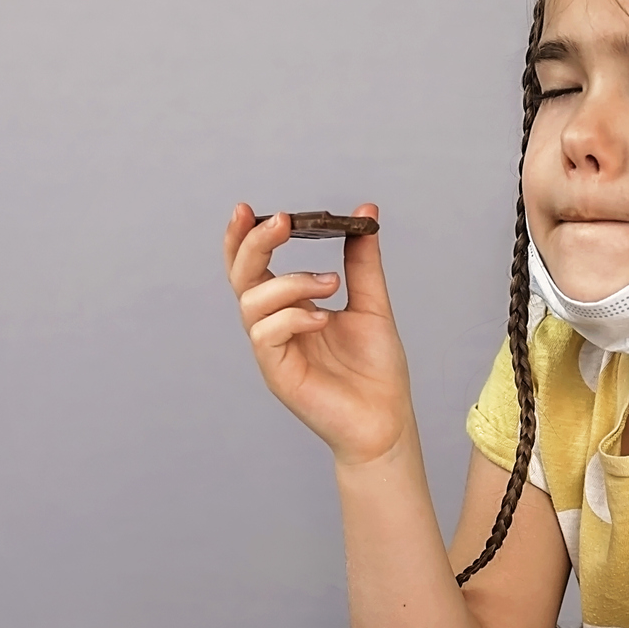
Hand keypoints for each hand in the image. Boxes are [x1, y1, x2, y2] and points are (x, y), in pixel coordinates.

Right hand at [223, 202, 413, 465]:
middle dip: (253, 244)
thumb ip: (362, 261)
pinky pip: (266, 335)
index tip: (249, 208)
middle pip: (241, 278)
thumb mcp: (372, 303)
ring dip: (289, 283)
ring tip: (330, 284)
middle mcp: (274, 326)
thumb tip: (366, 213)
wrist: (387, 419)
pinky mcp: (277, 373)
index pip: (253, 267)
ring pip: (252, 304)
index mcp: (289, 307)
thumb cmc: (376, 369)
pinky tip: (323, 318)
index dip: (244, 238)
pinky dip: (292, 317)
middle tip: (281, 222)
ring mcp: (273, 351)